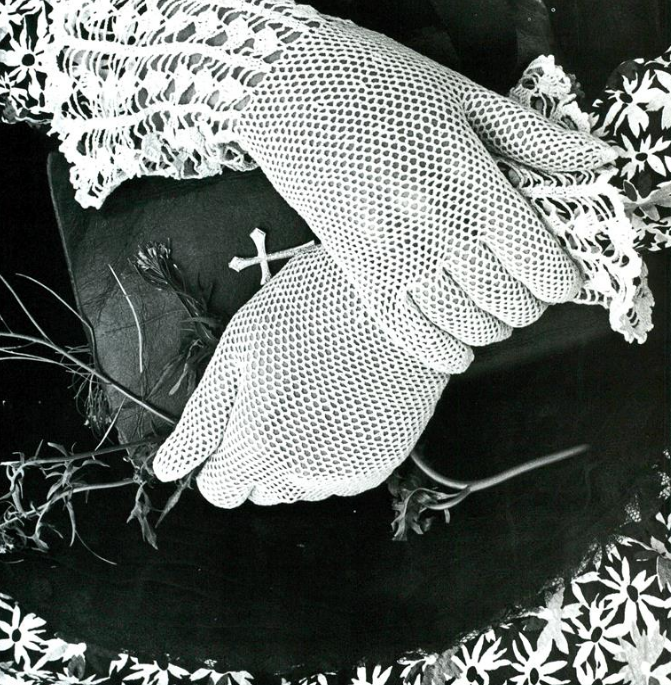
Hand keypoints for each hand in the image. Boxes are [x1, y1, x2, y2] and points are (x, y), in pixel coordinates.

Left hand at [152, 247, 448, 506]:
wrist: (391, 293)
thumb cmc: (306, 309)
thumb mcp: (237, 352)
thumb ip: (202, 419)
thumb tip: (168, 470)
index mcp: (257, 447)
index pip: (220, 490)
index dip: (221, 454)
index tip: (240, 415)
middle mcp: (303, 475)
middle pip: (263, 490)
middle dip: (261, 455)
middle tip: (282, 395)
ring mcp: (348, 472)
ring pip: (305, 487)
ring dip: (302, 457)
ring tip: (319, 393)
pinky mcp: (385, 462)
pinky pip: (345, 477)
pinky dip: (341, 452)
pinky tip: (348, 403)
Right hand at [238, 18, 615, 371]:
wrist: (289, 87)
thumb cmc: (377, 83)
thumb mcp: (464, 97)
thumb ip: (534, 138)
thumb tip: (598, 158)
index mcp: (470, 181)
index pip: (541, 265)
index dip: (563, 278)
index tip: (559, 270)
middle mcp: (435, 227)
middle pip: (509, 303)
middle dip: (530, 302)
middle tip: (523, 282)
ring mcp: (392, 255)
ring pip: (466, 325)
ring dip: (491, 325)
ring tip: (489, 305)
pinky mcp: (356, 270)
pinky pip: (408, 335)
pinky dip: (442, 351)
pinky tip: (455, 347)